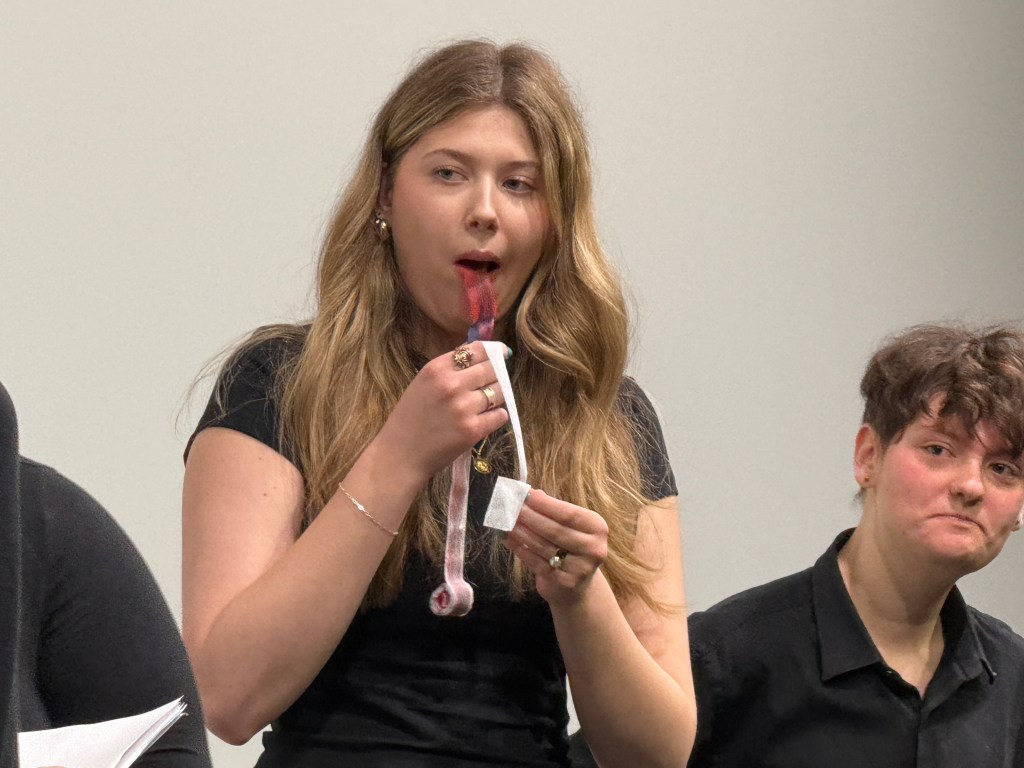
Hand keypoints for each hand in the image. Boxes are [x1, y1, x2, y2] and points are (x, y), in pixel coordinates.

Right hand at [374, 341, 509, 482]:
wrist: (400, 455)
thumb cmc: (410, 419)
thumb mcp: (423, 384)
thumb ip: (449, 370)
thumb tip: (483, 356)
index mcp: (436, 369)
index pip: (477, 350)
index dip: (494, 351)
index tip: (503, 353)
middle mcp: (451, 384)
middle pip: (492, 369)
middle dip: (497, 375)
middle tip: (492, 384)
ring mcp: (463, 407)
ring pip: (500, 392)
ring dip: (497, 397)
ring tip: (484, 405)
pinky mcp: (473, 429)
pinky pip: (500, 415)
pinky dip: (497, 417)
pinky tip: (484, 420)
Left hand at [503, 489, 608, 607]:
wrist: (577, 585)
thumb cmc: (570, 546)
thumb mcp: (569, 526)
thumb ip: (553, 510)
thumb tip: (532, 493)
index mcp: (597, 528)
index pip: (569, 514)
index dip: (545, 504)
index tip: (525, 494)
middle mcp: (593, 548)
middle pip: (556, 530)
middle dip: (530, 516)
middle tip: (510, 506)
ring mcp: (579, 568)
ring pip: (544, 546)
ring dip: (521, 532)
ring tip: (505, 521)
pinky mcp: (563, 582)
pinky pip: (536, 562)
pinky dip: (520, 549)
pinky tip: (508, 539)